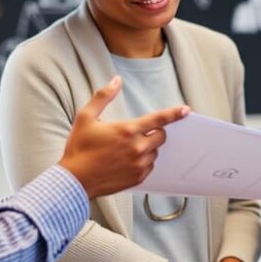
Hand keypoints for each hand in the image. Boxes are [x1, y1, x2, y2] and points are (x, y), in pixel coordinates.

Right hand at [59, 76, 189, 198]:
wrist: (74, 180)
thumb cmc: (78, 148)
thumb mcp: (85, 117)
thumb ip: (103, 96)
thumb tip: (116, 80)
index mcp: (128, 131)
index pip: (158, 119)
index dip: (174, 114)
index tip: (186, 110)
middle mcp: (137, 148)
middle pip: (161, 136)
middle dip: (154, 132)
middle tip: (137, 133)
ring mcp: (139, 165)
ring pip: (155, 152)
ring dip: (148, 148)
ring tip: (126, 149)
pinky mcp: (138, 178)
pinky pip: (150, 167)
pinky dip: (143, 162)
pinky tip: (127, 161)